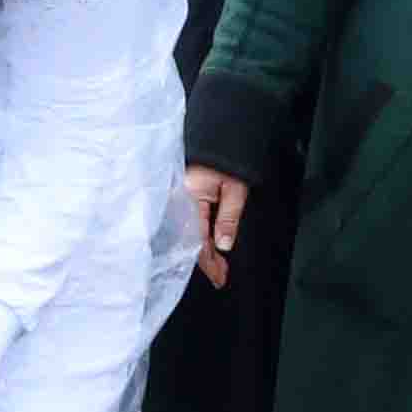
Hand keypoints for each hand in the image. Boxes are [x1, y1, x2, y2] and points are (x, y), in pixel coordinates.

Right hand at [183, 165, 248, 288]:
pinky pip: (187, 224)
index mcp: (188, 200)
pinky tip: (207, 246)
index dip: (209, 263)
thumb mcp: (235, 188)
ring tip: (218, 266)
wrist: (220, 134)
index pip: (197, 241)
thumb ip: (228, 217)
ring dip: (203, 252)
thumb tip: (223, 245)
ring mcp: (177, 201)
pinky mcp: (181, 197)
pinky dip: (197, 238)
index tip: (220, 277)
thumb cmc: (226, 157)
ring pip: (187, 235)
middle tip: (221, 277)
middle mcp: (178, 203)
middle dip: (206, 261)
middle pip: (189, 241)